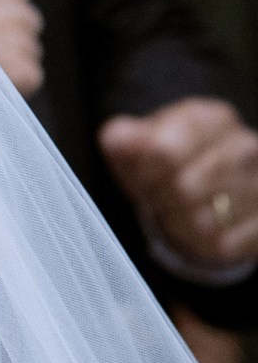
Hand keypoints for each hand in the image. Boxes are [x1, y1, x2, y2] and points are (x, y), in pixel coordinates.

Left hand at [101, 98, 257, 269]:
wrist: (213, 184)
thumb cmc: (171, 159)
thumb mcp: (143, 140)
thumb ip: (124, 138)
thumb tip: (116, 140)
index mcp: (212, 119)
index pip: (165, 150)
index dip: (142, 170)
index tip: (137, 175)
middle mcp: (245, 149)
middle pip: (183, 188)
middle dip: (157, 198)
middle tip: (153, 195)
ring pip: (202, 221)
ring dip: (174, 221)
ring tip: (171, 208)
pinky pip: (219, 244)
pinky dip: (195, 241)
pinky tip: (192, 225)